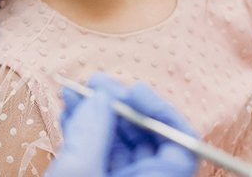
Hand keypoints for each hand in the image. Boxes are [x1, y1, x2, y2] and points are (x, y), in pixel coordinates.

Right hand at [47, 74, 198, 176]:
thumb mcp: (79, 171)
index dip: (161, 113)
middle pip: (146, 139)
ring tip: (73, 91)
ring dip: (96, 111)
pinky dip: (84, 128)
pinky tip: (69, 109)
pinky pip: (98, 151)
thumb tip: (101, 97)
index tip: (134, 91)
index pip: (181, 146)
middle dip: (120, 105)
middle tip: (95, 83)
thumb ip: (92, 133)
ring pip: (118, 142)